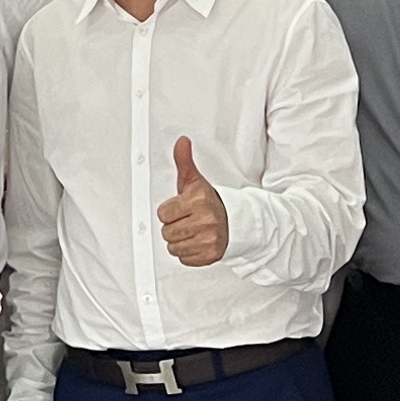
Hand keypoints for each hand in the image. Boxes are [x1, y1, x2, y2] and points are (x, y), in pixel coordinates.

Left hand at [156, 136, 228, 267]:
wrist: (236, 221)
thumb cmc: (209, 201)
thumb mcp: (195, 180)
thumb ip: (184, 161)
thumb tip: (181, 142)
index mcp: (198, 200)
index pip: (163, 213)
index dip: (170, 211)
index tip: (181, 208)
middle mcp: (205, 220)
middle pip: (167, 232)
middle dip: (174, 227)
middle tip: (187, 220)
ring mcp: (209, 239)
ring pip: (173, 247)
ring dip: (180, 241)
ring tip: (192, 231)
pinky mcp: (211, 255)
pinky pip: (184, 259)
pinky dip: (189, 253)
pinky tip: (197, 242)